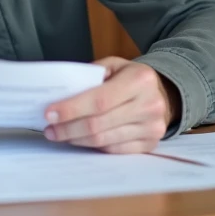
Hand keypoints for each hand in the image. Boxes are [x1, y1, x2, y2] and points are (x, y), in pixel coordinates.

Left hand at [42, 57, 179, 153]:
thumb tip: (63, 94)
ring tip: (59, 134)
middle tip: (49, 129)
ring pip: (103, 140)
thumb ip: (91, 75)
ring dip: (76, 139)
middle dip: (68, 128)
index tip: (49, 113)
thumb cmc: (131, 78)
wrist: (164, 94)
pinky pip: (113, 150)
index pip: (99, 100)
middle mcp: (149, 105)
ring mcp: (152, 128)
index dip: (71, 109)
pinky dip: (92, 146)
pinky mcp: (149, 145)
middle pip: (98, 124)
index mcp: (140, 80)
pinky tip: (79, 140)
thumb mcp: (115, 65)